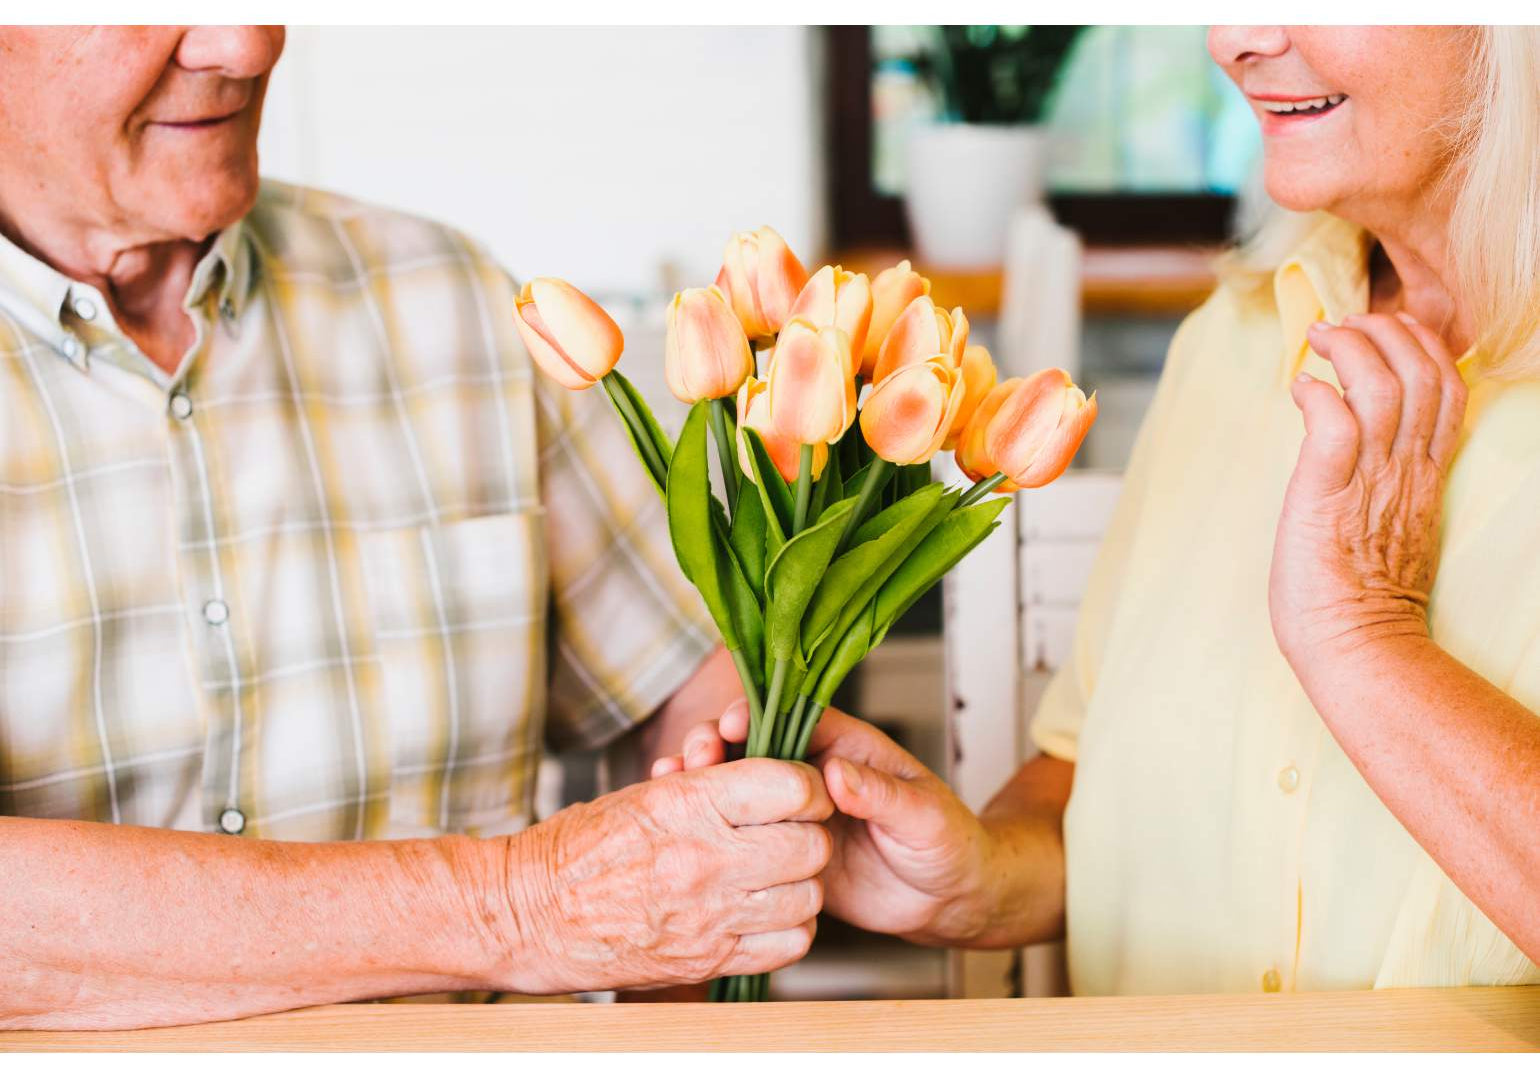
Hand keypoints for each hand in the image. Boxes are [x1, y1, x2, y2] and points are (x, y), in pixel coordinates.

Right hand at [502, 758, 831, 992]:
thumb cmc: (580, 848)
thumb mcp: (646, 795)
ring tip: (776, 876)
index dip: (808, 788)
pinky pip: (787, 945)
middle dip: (808, 836)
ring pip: (807, 898)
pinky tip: (767, 915)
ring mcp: (710, 915)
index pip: (793, 788)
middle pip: (810, 846)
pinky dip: (788, 929)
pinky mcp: (706, 960)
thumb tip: (776, 784)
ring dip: (800, 885)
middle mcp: (706, 859)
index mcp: (690, 805)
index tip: (801, 793)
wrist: (528, 914)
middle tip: (790, 834)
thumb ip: (715, 788)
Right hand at [655, 703, 996, 946]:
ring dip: (707, 786)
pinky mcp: (785, 854)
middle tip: (694, 755)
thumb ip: (881, 793)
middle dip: (720, 746)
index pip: (794, 717)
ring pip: (741, 792)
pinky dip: (714, 831)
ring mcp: (796, 815)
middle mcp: (814, 775)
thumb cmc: (949, 844)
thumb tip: (837, 774)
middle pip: (755, 748)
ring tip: (674, 784)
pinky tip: (686, 832)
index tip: (729, 724)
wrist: (948, 900)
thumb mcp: (923, 816)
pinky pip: (745, 837)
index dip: (759, 715)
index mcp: (846, 748)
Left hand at [1270, 312, 1467, 671]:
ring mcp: (1370, 481)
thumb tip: (1351, 440)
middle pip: (1422, 374)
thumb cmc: (1357, 593)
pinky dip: (1318, 395)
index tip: (1386, 332)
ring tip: (1320, 339)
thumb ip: (1384, 480)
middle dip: (1388, 332)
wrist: (1354, 646)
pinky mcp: (1327, 494)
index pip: (1446, 389)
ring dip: (1350, 350)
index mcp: (1425, 476)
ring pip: (1383, 387)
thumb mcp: (1389, 523)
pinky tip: (1300, 388)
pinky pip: (1335, 427)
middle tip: (1346, 324)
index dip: (1422, 347)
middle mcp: (1406, 471)